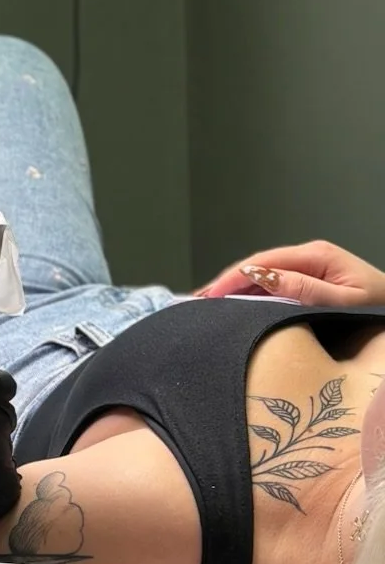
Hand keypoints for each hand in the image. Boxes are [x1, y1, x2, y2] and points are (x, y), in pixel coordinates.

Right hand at [197, 239, 384, 309]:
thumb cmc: (381, 307)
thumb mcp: (344, 300)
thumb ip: (304, 290)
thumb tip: (261, 278)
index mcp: (317, 256)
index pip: (262, 263)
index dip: (231, 278)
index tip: (208, 296)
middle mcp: (310, 256)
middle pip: (257, 266)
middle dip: (226, 282)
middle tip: (197, 302)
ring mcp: (310, 266)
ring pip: (263, 274)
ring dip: (236, 288)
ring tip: (208, 304)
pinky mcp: (312, 278)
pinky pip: (275, 282)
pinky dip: (252, 293)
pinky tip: (236, 303)